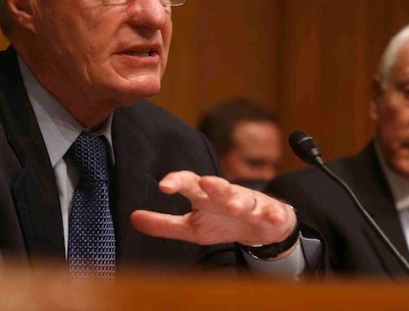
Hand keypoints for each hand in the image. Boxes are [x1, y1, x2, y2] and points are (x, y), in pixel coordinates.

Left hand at [130, 170, 296, 247]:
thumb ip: (164, 224)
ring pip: (246, 198)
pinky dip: (275, 215)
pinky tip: (274, 219)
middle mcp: (226, 194)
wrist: (261, 225)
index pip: (190, 182)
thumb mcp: (191, 227)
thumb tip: (133, 217)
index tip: (164, 187)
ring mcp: (250, 203)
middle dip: (214, 184)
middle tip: (205, 183)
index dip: (178, 182)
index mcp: (205, 195)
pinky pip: (273, 213)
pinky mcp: (270, 213)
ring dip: (241, 201)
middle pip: (220, 186)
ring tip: (236, 206)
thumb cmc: (222, 221)